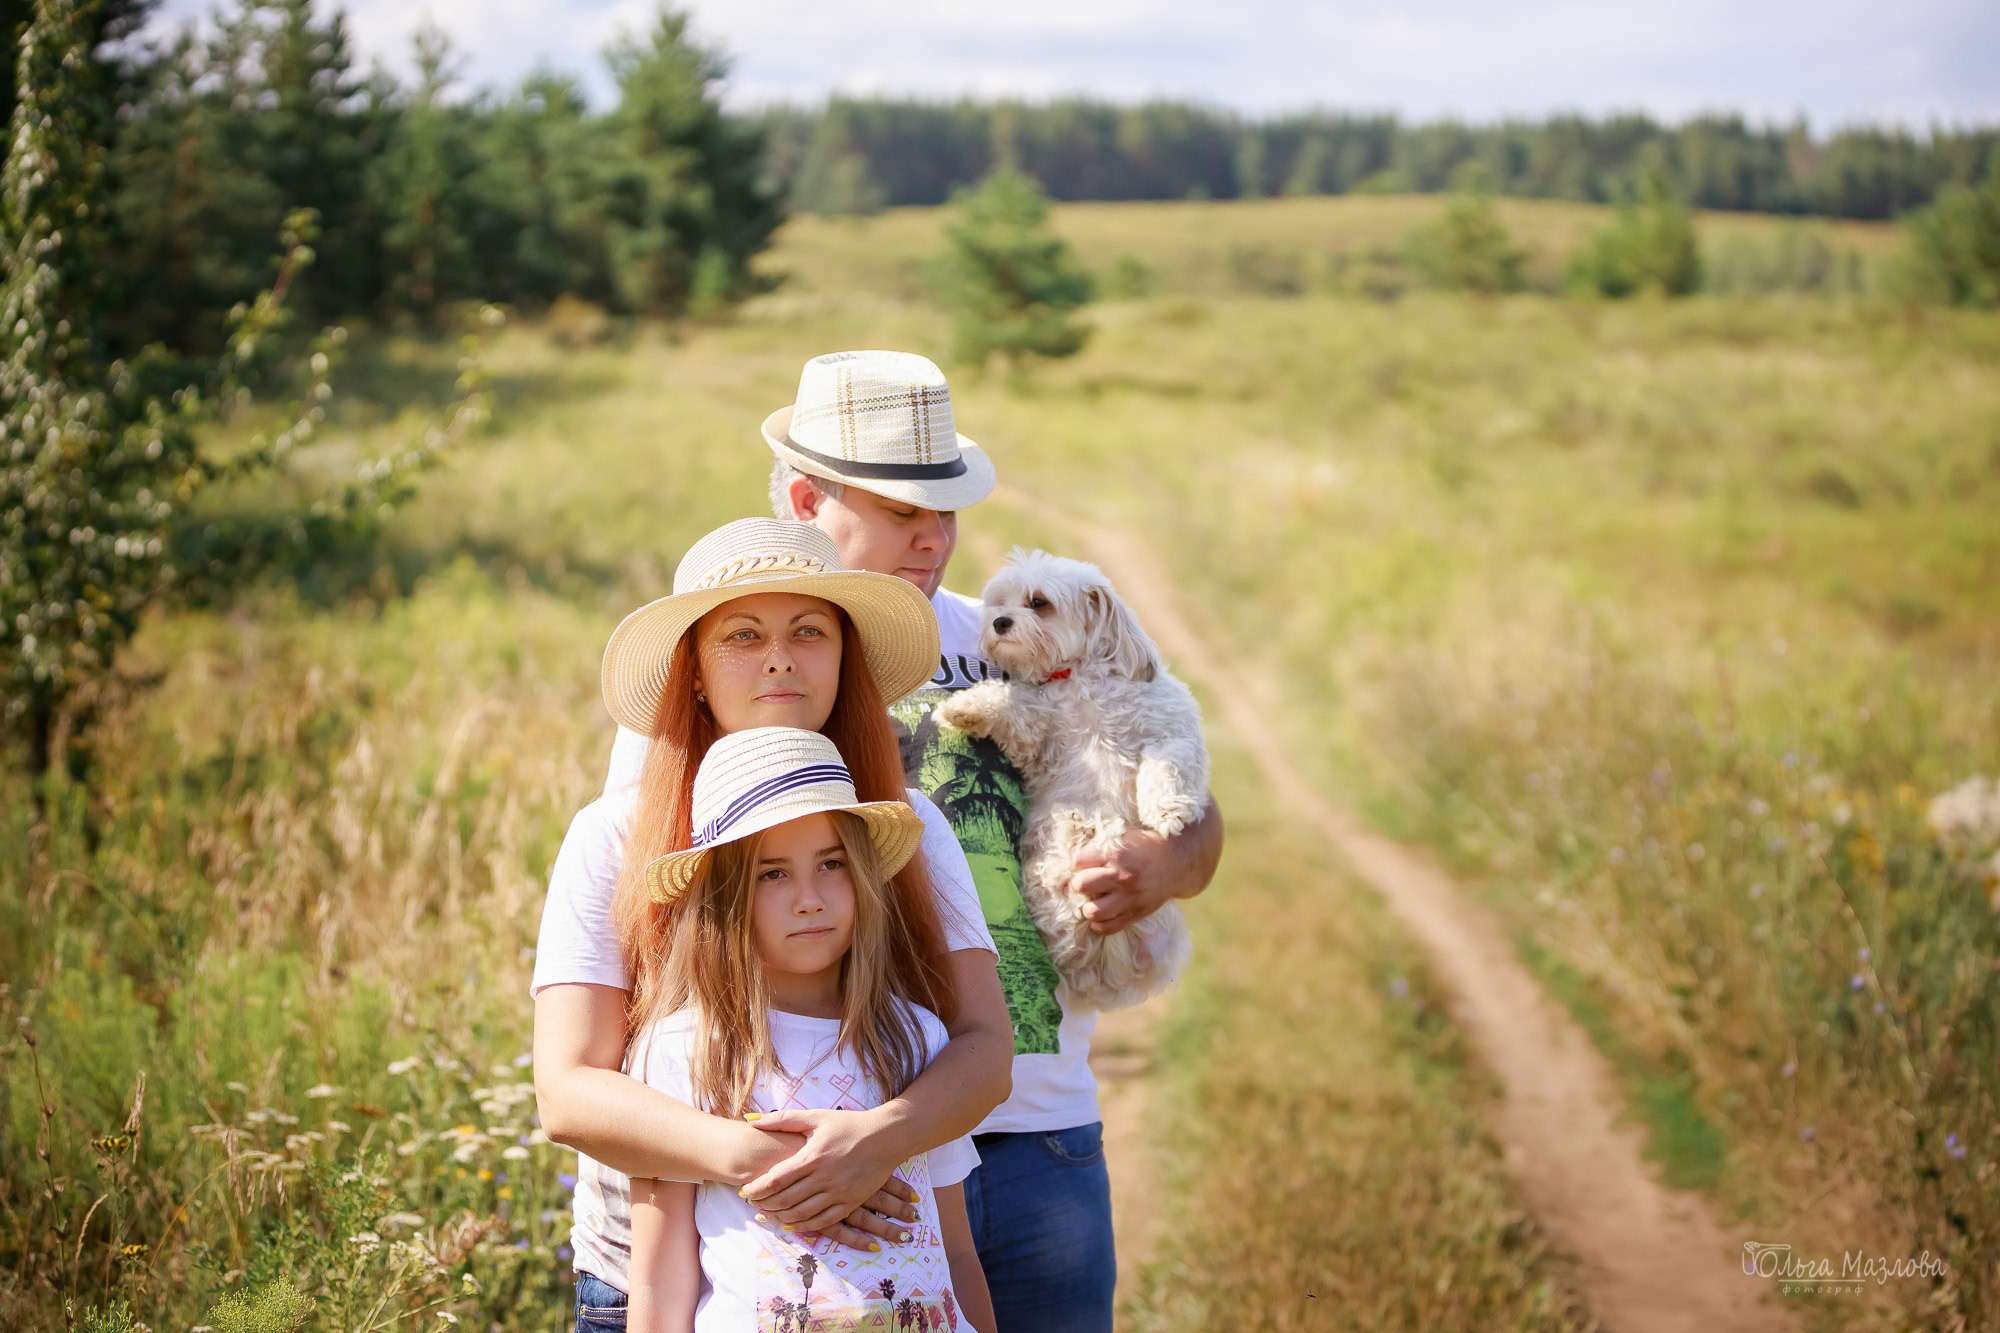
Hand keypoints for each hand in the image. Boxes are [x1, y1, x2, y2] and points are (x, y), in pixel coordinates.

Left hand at [738, 1107, 919, 1244]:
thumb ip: (782, 1119)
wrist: (888, 1136)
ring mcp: (839, 1193)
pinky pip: (822, 1222)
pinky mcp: (850, 1203)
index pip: (775, 1180)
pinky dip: (803, 1226)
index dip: (756, 1189)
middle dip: (763, 1205)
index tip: (745, 1190)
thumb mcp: (816, 1117)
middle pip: (784, 1200)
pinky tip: (791, 1224)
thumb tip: (750, 1119)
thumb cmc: (849, 1124)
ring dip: (779, 1218)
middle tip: (752, 1204)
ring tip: (767, 1214)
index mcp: (813, 1156)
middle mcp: (824, 1178)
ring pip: (801, 1215)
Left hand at [1071, 796, 1220, 934]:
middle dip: (1080, 883)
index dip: (1080, 861)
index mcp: (1116, 852)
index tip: (1087, 862)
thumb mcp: (1123, 836)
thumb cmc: (1145, 847)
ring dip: (1089, 906)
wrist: (1177, 861)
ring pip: (1092, 911)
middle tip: (1087, 882)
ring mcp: (1130, 897)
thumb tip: (1070, 862)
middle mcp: (1122, 875)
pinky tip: (1103, 914)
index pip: (1078, 861)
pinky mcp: (1137, 913)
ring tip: (1094, 900)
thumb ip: (1099, 847)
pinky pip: (1108, 928)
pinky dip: (1100, 924)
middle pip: (1080, 885)